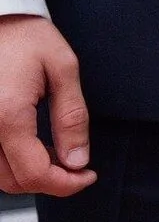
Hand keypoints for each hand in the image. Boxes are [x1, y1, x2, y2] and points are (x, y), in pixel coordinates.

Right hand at [0, 16, 95, 196]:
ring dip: (30, 175)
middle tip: (79, 167)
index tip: (88, 176)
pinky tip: (34, 148)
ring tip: (58, 155)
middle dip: (51, 182)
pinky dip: (12, 165)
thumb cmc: (28, 37)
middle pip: (14, 182)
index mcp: (7, 115)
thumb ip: (72, 117)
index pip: (35, 173)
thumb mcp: (63, 69)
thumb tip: (78, 160)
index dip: (66, 184)